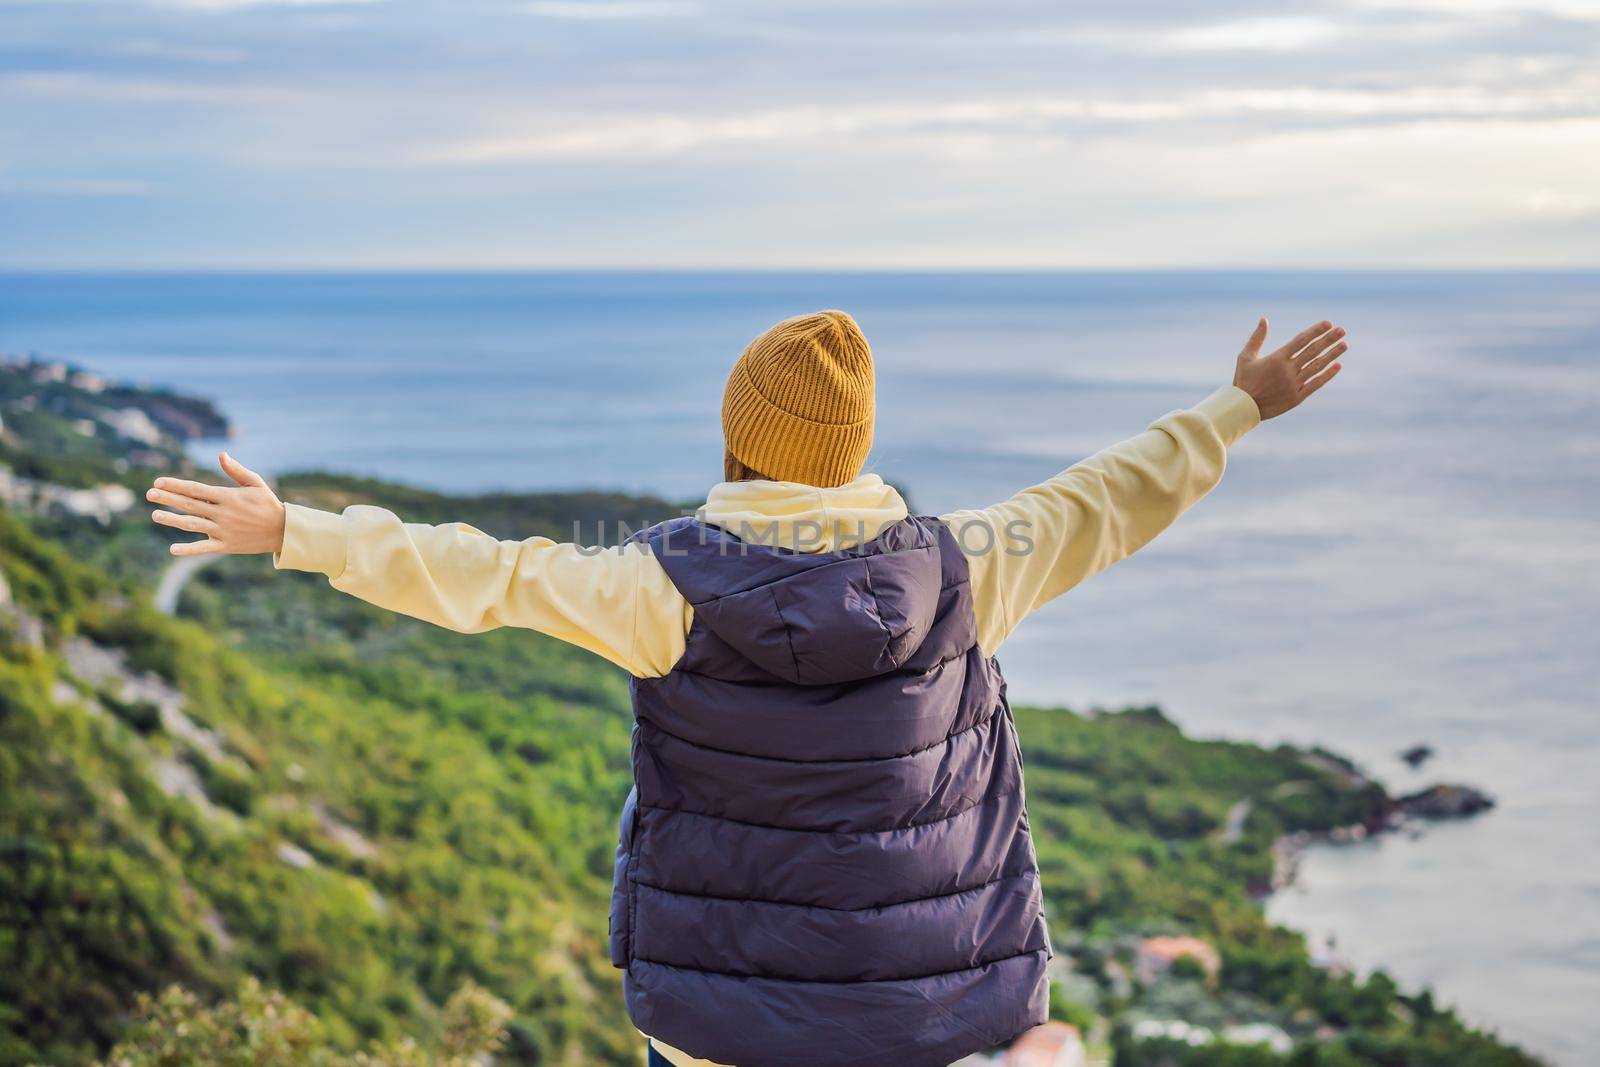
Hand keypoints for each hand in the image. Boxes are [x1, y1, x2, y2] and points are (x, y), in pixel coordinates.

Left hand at [147, 453, 285, 555]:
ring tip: (154, 515)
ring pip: (192, 525)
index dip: (176, 485)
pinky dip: (188, 550)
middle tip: (149, 493)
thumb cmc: (267, 503)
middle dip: (168, 498)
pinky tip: (172, 549)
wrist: (283, 530)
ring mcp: (224, 531)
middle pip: (190, 504)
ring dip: (172, 520)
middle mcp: (223, 514)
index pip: (196, 489)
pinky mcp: (227, 546)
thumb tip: (221, 455)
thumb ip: (236, 470)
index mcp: (228, 497)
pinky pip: (204, 548)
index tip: (158, 481)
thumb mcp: (255, 483)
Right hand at [1233, 317, 1346, 419]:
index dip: (1316, 331)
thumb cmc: (1243, 381)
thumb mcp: (1245, 357)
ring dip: (1332, 354)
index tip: (1328, 323)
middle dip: (1329, 339)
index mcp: (1276, 358)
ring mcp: (1293, 384)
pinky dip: (1327, 374)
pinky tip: (1337, 365)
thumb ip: (1256, 338)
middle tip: (1341, 330)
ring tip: (1344, 344)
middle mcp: (1287, 370)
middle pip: (1313, 351)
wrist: (1243, 408)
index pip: (1301, 340)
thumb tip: (1264, 319)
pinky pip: (1316, 383)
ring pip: (1317, 366)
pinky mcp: (1297, 397)